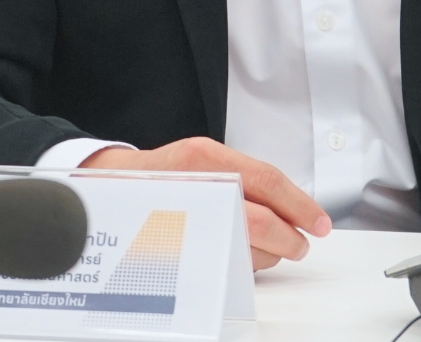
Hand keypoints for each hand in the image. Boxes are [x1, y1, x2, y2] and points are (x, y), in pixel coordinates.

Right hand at [81, 138, 330, 269]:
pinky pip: (218, 260)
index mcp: (207, 158)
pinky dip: (238, 262)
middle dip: (287, 239)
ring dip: (264, 254)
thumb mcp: (200, 162)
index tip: (318, 222)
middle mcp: (195, 184)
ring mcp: (182, 215)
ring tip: (267, 250)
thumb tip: (286, 205)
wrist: (102, 185)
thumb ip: (239, 178)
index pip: (267, 181)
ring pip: (241, 245)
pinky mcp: (171, 242)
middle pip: (257, 221)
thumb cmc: (157, 176)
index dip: (299, 205)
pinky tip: (237, 256)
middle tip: (299, 245)